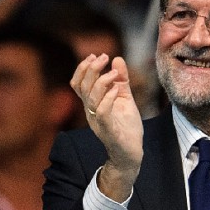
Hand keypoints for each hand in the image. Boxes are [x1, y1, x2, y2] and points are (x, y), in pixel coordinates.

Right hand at [70, 54, 142, 200]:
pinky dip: (107, 98)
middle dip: (91, 69)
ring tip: (114, 72)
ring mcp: (98, 121)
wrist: (131, 153)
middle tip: (104, 56)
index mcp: (92, 103)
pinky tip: (116, 90)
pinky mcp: (108, 130)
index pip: (78, 83)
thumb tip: (117, 59)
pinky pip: (102, 112)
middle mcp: (90, 111)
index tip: (95, 55)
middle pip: (82, 87)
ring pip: (91, 98)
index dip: (82, 68)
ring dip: (101, 81)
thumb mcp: (125, 98)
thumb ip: (121, 80)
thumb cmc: (126, 127)